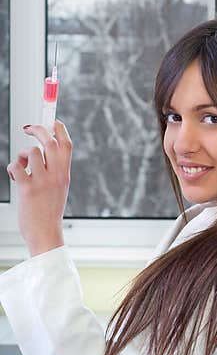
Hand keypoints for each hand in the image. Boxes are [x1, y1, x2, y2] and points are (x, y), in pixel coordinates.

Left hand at [6, 122, 71, 256]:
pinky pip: (16, 166)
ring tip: (21, 166)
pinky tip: (15, 176)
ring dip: (22, 154)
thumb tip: (42, 150)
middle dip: (38, 129)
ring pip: (31, 151)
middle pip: (49, 141)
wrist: (45, 232)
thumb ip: (54, 170)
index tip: (51, 121)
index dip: (59, 129)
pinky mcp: (27, 188)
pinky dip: (13, 168)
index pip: (66, 144)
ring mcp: (42, 181)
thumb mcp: (59, 188)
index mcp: (65, 174)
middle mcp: (56, 175)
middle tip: (28, 128)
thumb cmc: (49, 211)